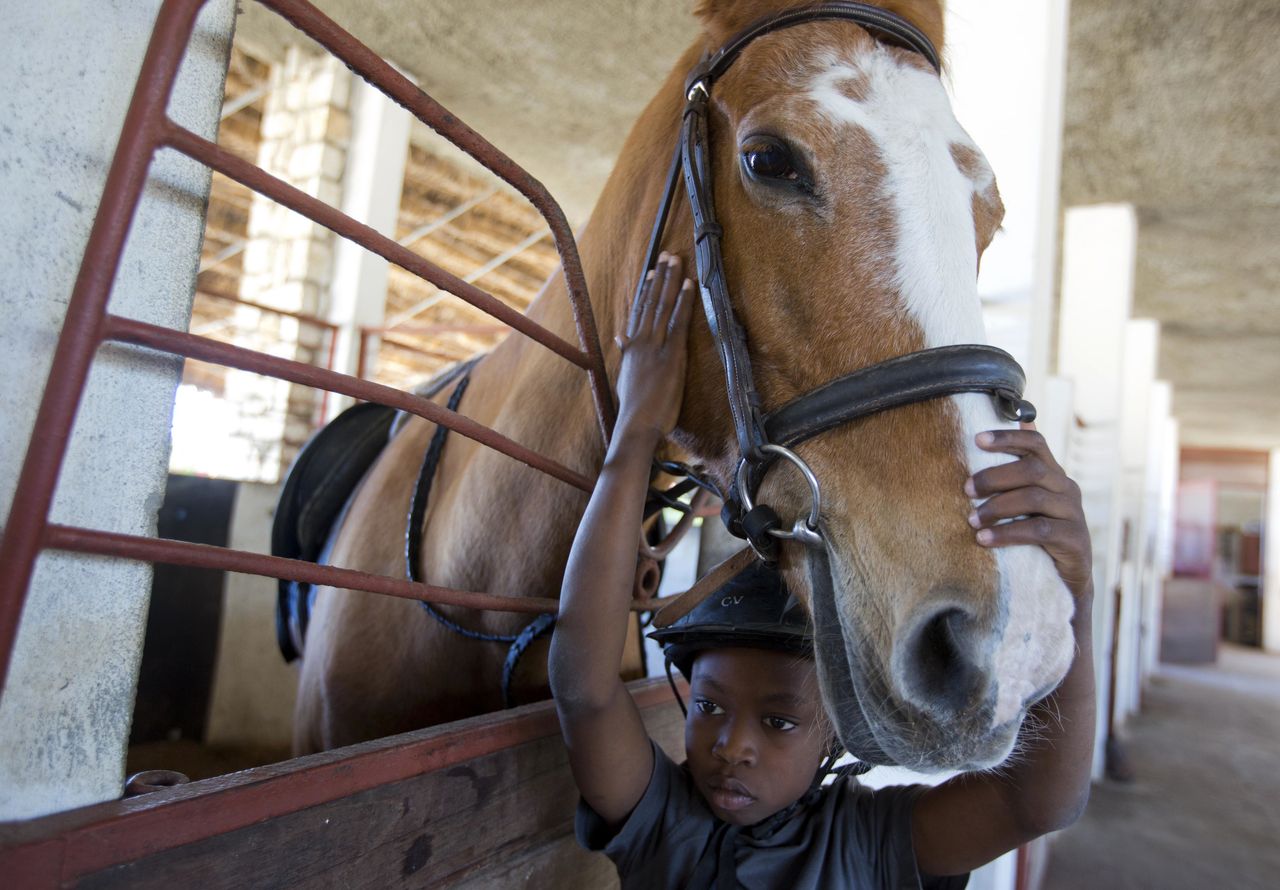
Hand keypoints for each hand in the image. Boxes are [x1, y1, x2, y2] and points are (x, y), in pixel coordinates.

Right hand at [614, 253, 693, 440]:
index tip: (652, 272)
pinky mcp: (671, 355)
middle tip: (667, 255)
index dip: (646, 290)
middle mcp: (641, 341)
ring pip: (663, 307)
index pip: (639, 312)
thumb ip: (626, 353)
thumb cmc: (635, 407)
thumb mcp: (626, 376)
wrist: (637, 424)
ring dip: (671, 281)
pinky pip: (678, 323)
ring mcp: (656, 347)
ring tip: (677, 261)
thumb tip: (620, 336)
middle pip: (652, 303)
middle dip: (661, 277)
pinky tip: (688, 285)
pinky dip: (683, 302)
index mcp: (632, 347)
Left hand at [965, 426, 1092, 598]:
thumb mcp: (1025, 504)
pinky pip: (1038, 530)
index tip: (977, 439)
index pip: (1035, 444)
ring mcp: (1074, 513)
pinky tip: (984, 539)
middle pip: (1032, 469)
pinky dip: (1007, 533)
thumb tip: (1016, 423)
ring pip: (1033, 498)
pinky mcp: (1074, 539)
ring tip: (972, 520)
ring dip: (997, 507)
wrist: (1064, 580)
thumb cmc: (1036, 536)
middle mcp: (1067, 489)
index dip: (1008, 437)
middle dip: (994, 477)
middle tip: (966, 489)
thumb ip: (1017, 473)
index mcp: (1054, 475)